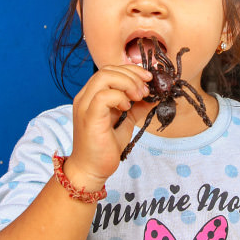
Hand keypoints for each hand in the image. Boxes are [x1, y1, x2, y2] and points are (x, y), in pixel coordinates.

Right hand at [66, 64, 151, 187]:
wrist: (92, 170)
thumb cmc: (105, 147)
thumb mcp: (126, 121)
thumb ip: (138, 107)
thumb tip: (155, 96)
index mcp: (92, 95)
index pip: (110, 70)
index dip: (131, 71)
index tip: (148, 80)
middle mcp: (85, 96)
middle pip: (107, 70)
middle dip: (132, 75)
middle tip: (146, 90)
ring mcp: (85, 105)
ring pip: (104, 77)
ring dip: (127, 83)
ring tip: (139, 97)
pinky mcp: (89, 116)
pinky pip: (104, 95)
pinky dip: (120, 97)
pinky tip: (127, 108)